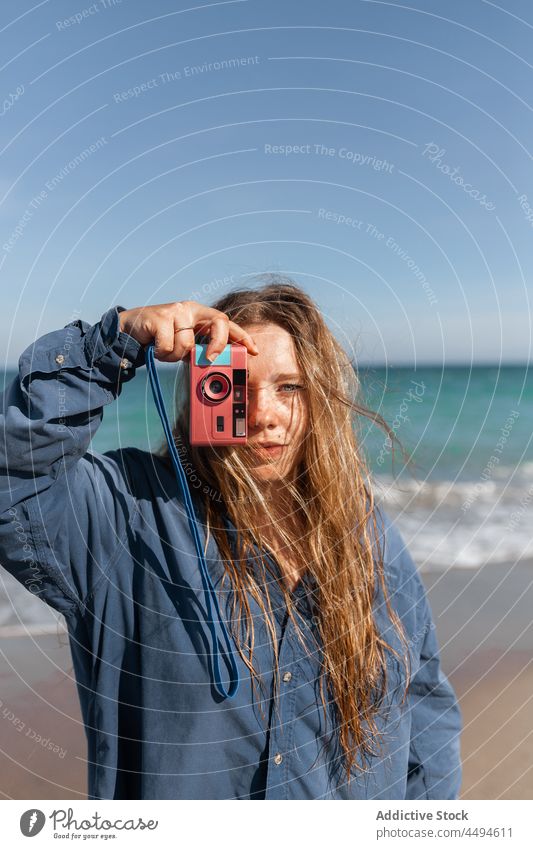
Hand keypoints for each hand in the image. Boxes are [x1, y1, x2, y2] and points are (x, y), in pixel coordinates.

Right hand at [118, 301, 259, 362]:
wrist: (129, 330)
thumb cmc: (160, 338)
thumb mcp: (183, 343)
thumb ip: (198, 350)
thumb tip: (214, 365)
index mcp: (199, 314)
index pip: (226, 322)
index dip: (242, 336)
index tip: (253, 350)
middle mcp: (190, 309)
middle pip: (219, 322)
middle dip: (218, 345)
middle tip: (209, 359)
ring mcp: (175, 311)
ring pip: (188, 343)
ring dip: (176, 356)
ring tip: (165, 351)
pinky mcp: (160, 317)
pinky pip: (169, 346)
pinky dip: (162, 354)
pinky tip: (155, 348)